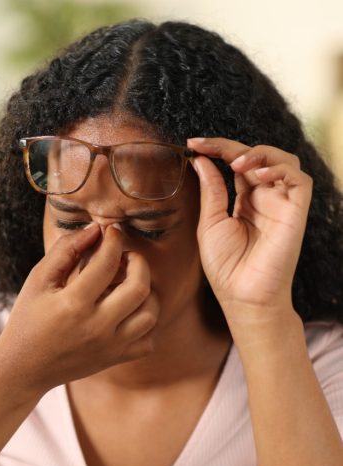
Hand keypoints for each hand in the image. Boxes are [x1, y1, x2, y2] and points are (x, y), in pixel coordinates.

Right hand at [0, 223, 158, 394]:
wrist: (23, 368)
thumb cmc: (28, 319)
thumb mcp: (38, 280)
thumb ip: (65, 251)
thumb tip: (95, 230)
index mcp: (73, 304)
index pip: (107, 263)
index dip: (113, 241)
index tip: (111, 232)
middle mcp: (96, 326)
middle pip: (140, 287)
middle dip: (139, 262)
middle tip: (126, 257)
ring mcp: (109, 346)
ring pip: (150, 314)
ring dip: (147, 292)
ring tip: (130, 283)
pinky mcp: (114, 359)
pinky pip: (148, 342)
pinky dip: (145, 324)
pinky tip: (128, 313)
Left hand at [188, 137, 311, 322]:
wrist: (242, 296)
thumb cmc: (225, 267)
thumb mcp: (210, 224)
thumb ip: (211, 191)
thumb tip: (201, 160)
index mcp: (244, 202)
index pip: (235, 165)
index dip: (217, 150)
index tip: (193, 144)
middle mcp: (265, 199)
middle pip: (257, 158)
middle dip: (232, 147)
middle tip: (207, 145)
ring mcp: (282, 204)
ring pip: (282, 160)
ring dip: (259, 153)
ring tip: (237, 162)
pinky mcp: (296, 212)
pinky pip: (299, 179)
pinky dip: (281, 169)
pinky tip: (258, 175)